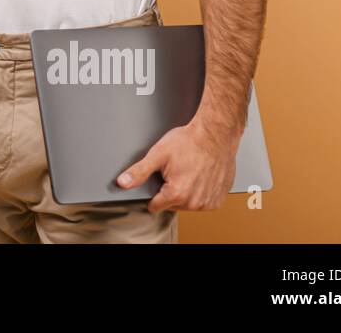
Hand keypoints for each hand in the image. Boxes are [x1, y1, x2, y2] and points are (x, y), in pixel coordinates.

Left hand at [115, 121, 239, 213]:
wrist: (215, 134)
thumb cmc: (189, 141)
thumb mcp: (158, 154)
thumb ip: (139, 172)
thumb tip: (123, 183)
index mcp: (176, 193)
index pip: (154, 206)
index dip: (153, 192)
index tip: (159, 179)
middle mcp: (193, 202)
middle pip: (171, 204)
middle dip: (170, 190)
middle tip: (175, 170)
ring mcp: (207, 203)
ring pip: (186, 204)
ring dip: (185, 191)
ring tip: (188, 171)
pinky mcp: (217, 200)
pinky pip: (202, 202)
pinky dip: (200, 192)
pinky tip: (200, 176)